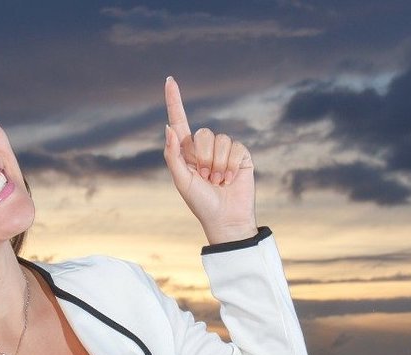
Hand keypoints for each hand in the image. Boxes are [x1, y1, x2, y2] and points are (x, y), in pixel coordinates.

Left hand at [163, 76, 257, 244]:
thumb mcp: (181, 181)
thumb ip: (173, 155)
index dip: (175, 100)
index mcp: (186, 152)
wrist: (226, 219)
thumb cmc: (201, 203)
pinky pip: (236, 147)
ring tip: (218, 181)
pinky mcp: (241, 156)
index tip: (169, 80)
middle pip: (203, 133)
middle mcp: (205, 148)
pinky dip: (232, 165)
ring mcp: (224, 151)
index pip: (180, 120)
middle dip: (204, 157)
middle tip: (205, 177)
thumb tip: (169, 127)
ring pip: (221, 140)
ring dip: (218, 164)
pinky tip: (231, 179)